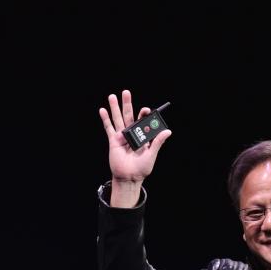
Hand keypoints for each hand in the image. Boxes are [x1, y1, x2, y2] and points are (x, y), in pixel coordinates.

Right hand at [99, 89, 171, 206]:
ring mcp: (122, 137)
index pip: (143, 122)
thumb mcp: (152, 155)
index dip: (144, 114)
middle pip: (129, 116)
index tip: (146, 110)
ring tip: (112, 96)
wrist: (129, 178)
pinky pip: (109, 128)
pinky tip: (102, 110)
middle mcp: (132, 134)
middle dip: (127, 104)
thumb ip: (158, 142)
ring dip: (115, 108)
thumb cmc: (141, 169)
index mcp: (143, 136)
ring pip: (118, 119)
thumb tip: (167, 131)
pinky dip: (105, 119)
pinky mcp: (113, 141)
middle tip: (126, 92)